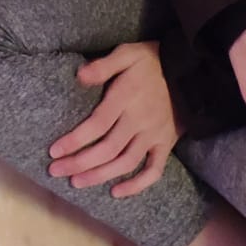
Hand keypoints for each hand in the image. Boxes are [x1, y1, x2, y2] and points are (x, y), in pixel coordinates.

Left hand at [48, 41, 181, 197]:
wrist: (191, 71)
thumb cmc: (152, 61)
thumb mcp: (127, 53)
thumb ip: (103, 65)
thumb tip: (79, 75)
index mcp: (126, 98)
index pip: (97, 125)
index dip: (75, 141)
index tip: (54, 152)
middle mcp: (139, 121)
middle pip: (107, 149)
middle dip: (80, 163)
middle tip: (56, 171)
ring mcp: (154, 135)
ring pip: (125, 162)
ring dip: (100, 176)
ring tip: (77, 183)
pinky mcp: (166, 144)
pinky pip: (153, 170)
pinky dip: (136, 185)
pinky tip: (116, 192)